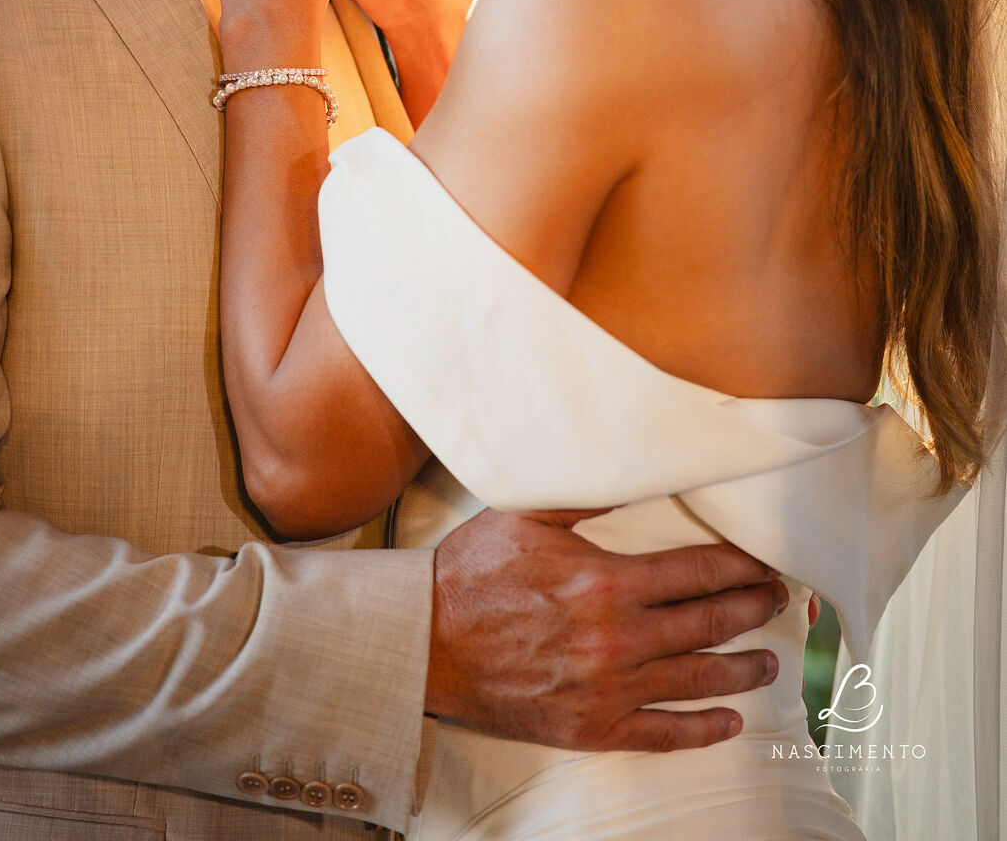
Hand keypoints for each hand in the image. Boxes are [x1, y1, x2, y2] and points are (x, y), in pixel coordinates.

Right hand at [426, 510, 785, 752]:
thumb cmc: (474, 573)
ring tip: (768, 661)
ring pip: (695, 680)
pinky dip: (702, 730)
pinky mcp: (590, 728)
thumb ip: (588, 494)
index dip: (739, 567)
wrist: (426, 641)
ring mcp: (606, 690)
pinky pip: (661, 734)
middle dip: (752, 609)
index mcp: (606, 582)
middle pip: (707, 623)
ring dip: (741, 670)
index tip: (764, 562)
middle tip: (777, 600)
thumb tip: (638, 469)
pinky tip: (729, 721)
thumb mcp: (528, 514)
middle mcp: (616, 640)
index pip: (696, 572)